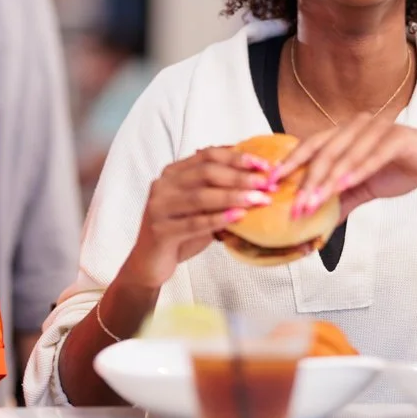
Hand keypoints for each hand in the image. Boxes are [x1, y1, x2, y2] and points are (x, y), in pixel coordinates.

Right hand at [122, 147, 274, 288]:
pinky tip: (239, 217)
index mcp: (173, 172)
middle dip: (240, 176)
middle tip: (266, 183)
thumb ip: (217, 189)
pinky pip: (194, 223)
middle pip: (206, 172)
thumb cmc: (181, 230)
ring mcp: (158, 207)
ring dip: (234, 196)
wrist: (150, 262)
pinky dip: (219, 218)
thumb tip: (256, 176)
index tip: (263, 165)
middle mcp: (163, 185)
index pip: (207, 155)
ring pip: (202, 196)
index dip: (237, 157)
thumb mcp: (199, 206)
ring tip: (260, 199)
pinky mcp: (160, 231)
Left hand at [275, 113, 416, 218]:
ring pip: (345, 153)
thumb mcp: (363, 188)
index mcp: (345, 133)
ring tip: (313, 203)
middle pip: (323, 150)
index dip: (290, 163)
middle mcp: (357, 125)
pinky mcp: (397, 137)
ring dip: (327, 180)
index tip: (270, 183)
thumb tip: (316, 223)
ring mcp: (377, 128)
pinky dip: (357, 171)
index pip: (310, 146)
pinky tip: (344, 186)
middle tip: (292, 204)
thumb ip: (340, 200)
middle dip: (305, 179)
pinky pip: (372, 155)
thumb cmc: (399, 169)